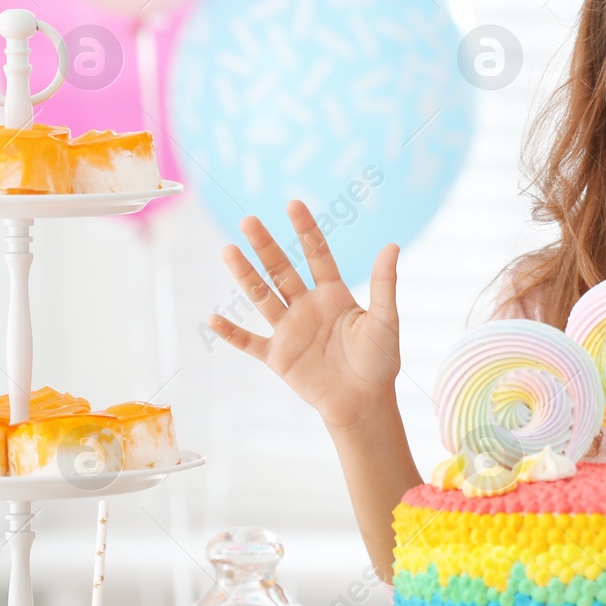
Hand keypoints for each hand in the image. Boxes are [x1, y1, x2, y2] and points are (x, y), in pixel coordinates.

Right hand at [208, 201, 401, 428]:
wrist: (365, 402)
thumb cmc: (379, 360)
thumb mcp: (385, 319)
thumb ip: (384, 284)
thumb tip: (391, 245)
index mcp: (333, 295)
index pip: (316, 254)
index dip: (305, 230)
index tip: (293, 204)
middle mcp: (306, 306)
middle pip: (281, 270)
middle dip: (266, 246)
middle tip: (248, 220)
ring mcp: (289, 330)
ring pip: (262, 298)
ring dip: (245, 276)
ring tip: (228, 250)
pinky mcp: (277, 356)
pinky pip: (249, 342)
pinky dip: (231, 334)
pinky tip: (213, 319)